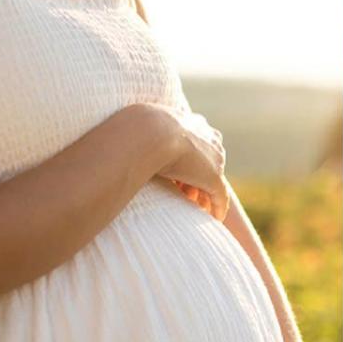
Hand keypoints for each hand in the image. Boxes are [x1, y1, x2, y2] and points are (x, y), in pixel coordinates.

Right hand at [143, 104, 228, 219]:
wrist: (150, 133)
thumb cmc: (137, 128)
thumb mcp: (137, 125)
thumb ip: (138, 133)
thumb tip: (122, 136)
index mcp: (192, 123)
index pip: (196, 144)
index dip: (187, 160)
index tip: (176, 175)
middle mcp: (208, 137)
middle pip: (208, 161)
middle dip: (198, 178)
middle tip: (186, 194)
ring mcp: (213, 158)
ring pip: (213, 180)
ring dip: (204, 195)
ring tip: (194, 209)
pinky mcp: (214, 178)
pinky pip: (220, 197)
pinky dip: (218, 208)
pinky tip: (215, 219)